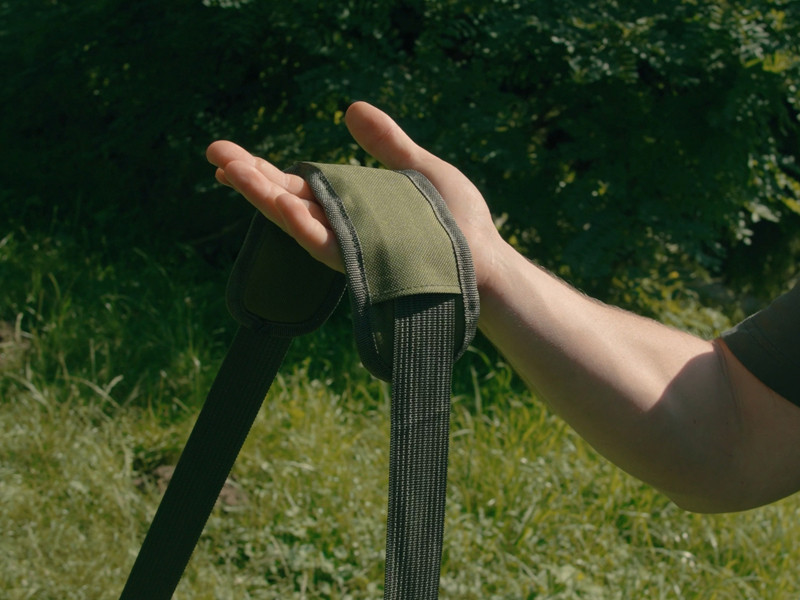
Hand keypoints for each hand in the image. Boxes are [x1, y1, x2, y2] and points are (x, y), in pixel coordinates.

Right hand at [206, 101, 502, 287]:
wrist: (486, 261)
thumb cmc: (459, 222)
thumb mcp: (419, 169)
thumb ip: (387, 143)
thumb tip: (352, 109)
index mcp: (351, 204)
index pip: (298, 184)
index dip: (264, 169)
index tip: (230, 152)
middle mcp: (342, 226)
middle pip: (285, 199)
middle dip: (248, 177)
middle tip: (212, 153)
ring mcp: (349, 245)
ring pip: (295, 220)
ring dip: (261, 194)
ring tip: (228, 168)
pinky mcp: (361, 262)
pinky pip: (323, 242)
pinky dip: (300, 221)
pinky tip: (276, 200)